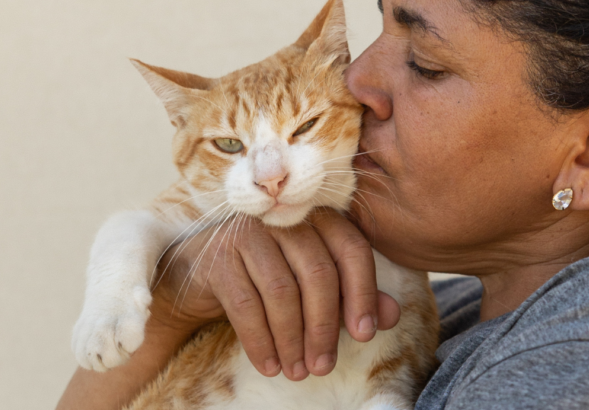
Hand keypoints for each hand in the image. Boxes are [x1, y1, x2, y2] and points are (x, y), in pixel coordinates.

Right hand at [149, 208, 400, 379]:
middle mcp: (284, 217)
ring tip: (297, 371)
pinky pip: (246, 305)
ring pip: (282, 291)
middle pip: (318, 273)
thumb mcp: (312, 287)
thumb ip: (352, 295)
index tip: (364, 335)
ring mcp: (249, 231)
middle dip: (324, 327)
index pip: (352, 248)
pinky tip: (269, 366)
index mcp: (317, 217)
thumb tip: (391, 315)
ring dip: (292, 340)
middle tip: (323, 366)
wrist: (197, 277)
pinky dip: (260, 341)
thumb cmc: (265, 278)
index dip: (363, 292)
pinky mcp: (218, 254)